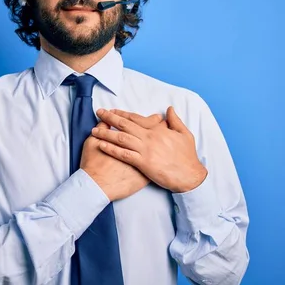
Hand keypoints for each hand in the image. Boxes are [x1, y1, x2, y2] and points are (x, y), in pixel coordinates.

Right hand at [80, 114, 163, 200]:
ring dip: (163, 145)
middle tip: (166, 126)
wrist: (97, 186)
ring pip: (158, 153)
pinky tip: (164, 159)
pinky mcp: (143, 177)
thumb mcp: (92, 142)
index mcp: (127, 139)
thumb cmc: (93, 164)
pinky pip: (155, 168)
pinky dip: (160, 162)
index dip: (151, 120)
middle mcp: (138, 150)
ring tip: (166, 140)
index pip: (143, 125)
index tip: (157, 117)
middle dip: (161, 130)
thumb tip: (106, 120)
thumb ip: (101, 128)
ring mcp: (142, 164)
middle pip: (155, 137)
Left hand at [93, 107, 207, 192]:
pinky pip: (123, 154)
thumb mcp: (185, 134)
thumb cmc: (187, 157)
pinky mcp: (143, 163)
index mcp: (157, 130)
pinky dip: (112, 149)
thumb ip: (175, 120)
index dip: (122, 114)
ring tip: (94, 129)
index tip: (113, 111)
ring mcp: (145, 150)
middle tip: (99, 112)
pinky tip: (102, 145)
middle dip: (110, 117)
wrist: (189, 176)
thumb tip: (169, 109)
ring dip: (106, 132)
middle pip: (125, 125)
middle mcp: (149, 138)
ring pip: (121, 138)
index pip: (136, 119)